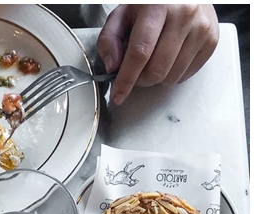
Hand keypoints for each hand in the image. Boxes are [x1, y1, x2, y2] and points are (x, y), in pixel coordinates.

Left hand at [97, 4, 218, 104]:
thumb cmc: (151, 4)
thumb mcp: (122, 14)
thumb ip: (109, 39)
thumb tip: (113, 66)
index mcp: (157, 6)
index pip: (140, 52)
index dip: (127, 79)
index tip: (118, 95)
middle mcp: (184, 15)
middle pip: (157, 68)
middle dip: (140, 80)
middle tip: (135, 72)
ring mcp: (201, 28)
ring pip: (173, 75)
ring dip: (157, 78)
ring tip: (152, 62)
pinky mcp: (212, 39)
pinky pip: (188, 73)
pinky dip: (173, 75)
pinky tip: (168, 60)